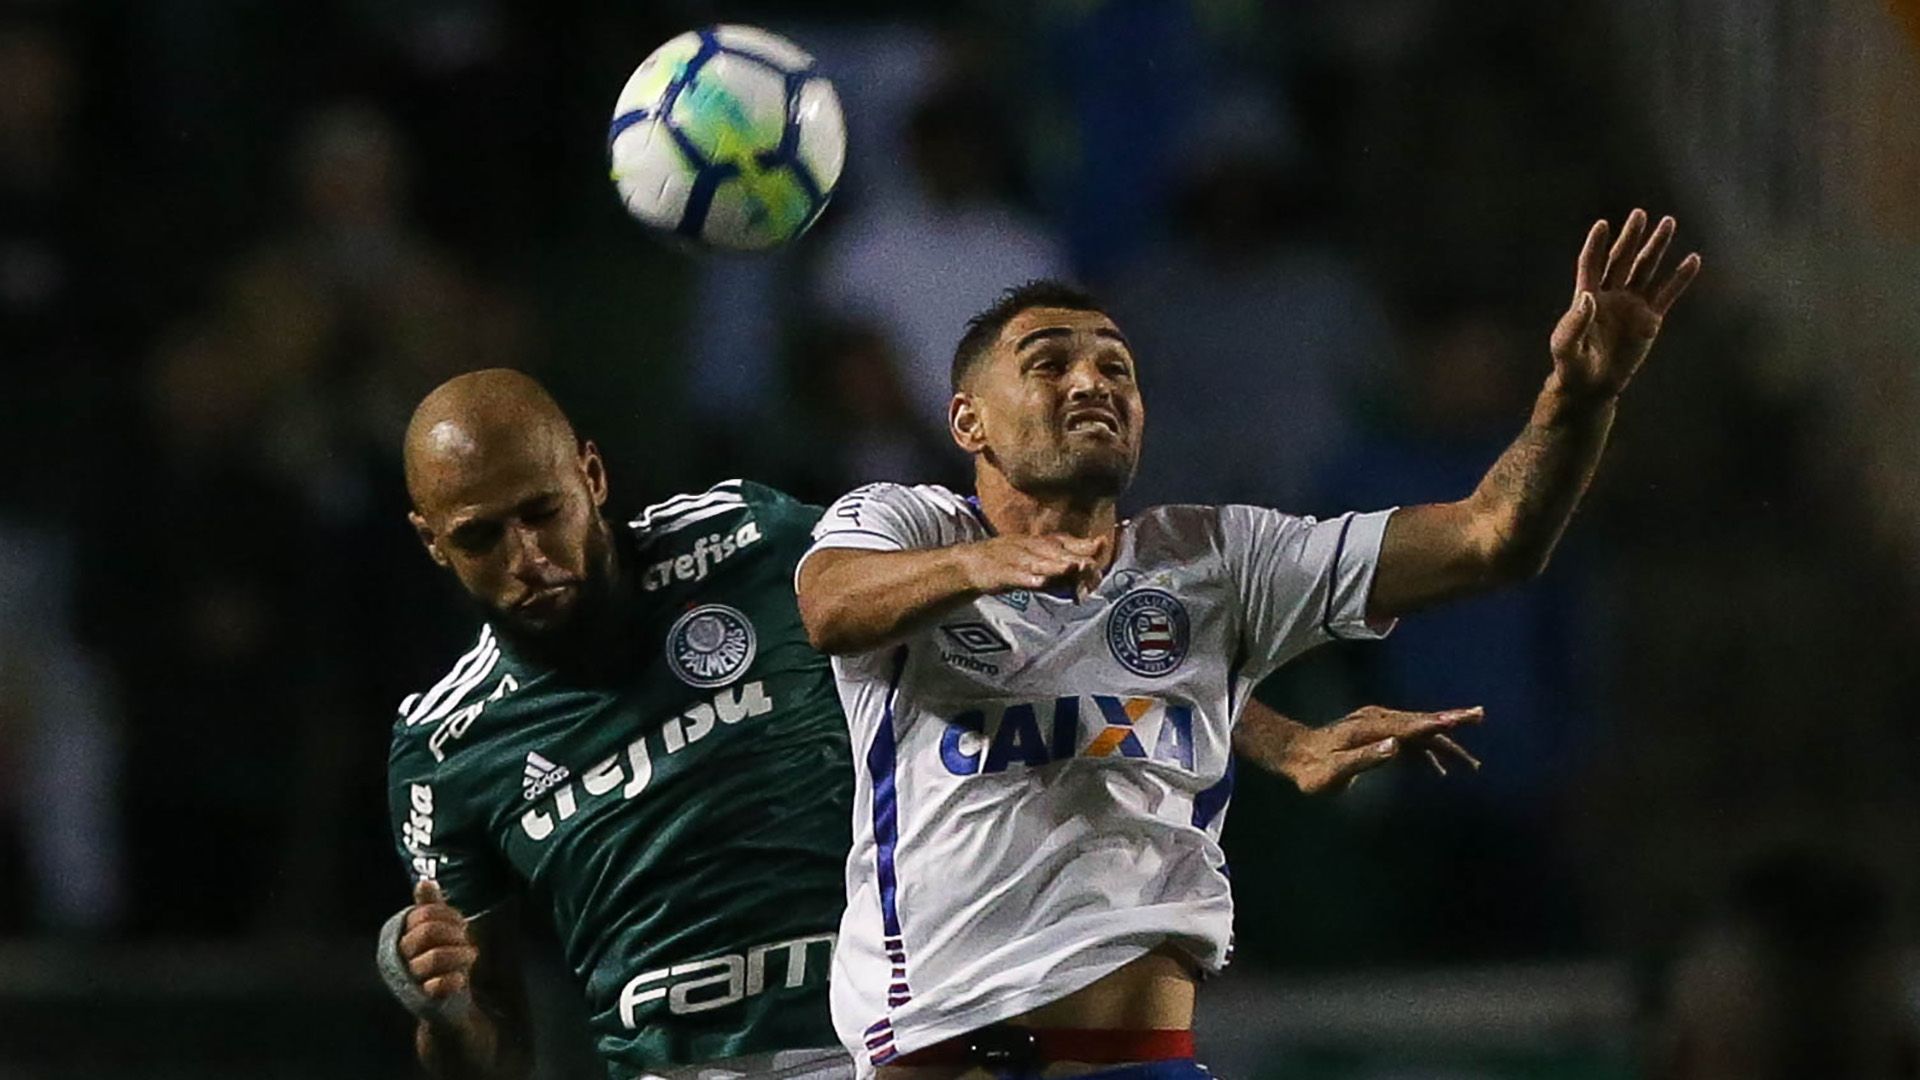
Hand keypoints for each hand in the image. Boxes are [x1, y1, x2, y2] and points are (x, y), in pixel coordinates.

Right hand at [400, 880, 477, 1000]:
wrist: (441, 1001)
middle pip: (427, 933)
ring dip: (459, 954)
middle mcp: (401, 955)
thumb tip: (424, 882)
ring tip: (470, 955)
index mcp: (402, 934)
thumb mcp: (434, 930)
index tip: (460, 922)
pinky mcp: (424, 998)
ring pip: (433, 958)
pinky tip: (462, 977)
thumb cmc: (437, 957)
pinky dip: (453, 979)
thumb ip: (429, 907)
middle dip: (453, 932)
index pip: (425, 913)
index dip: (448, 914)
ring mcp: (411, 977)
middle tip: (465, 938)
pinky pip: (437, 986)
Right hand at [955, 533, 1110, 596]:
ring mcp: (1013, 559)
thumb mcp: (1035, 560)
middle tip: (1093, 560)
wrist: (969, 564)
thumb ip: (1059, 567)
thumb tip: (1086, 574)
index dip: (1082, 542)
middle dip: (1074, 555)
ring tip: (1072, 568)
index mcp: (1038, 544)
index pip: (1064, 541)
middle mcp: (1028, 547)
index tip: (1102, 543)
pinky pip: (1014, 575)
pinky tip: (1039, 582)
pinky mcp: (999, 573)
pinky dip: (1026, 578)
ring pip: (1037, 562)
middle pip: (1055, 551)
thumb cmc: (1007, 563)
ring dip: (1055, 565)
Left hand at [1283, 706, 1483, 794]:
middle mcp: (1377, 720)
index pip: (1412, 724)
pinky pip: (1409, 740)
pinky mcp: (1377, 733)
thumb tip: (1396, 747)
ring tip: (1472, 764)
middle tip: (1480, 717)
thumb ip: (1365, 758)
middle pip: (1422, 721)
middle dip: (1453, 723)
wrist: (1294, 755)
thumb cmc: (1312, 769)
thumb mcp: (1334, 771)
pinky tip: (1439, 770)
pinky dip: (1427, 752)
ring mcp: (1378, 725)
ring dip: (1444, 744)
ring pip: (1419, 732)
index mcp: (1371, 728)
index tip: (1463, 717)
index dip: (1440, 722)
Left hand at [1549, 209, 1700, 398]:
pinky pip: (1667, 293)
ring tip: (1668, 222)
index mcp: (1586, 296)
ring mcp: (1631, 304)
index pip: (1592, 264)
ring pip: (1646, 269)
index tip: (1603, 225)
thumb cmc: (1572, 365)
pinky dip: (1680, 278)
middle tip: (1640, 214)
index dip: (1597, 245)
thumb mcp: (1566, 346)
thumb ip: (1574, 323)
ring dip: (1656, 247)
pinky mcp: (1650, 319)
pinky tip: (1693, 260)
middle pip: (1622, 259)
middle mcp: (1611, 294)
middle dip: (1631, 237)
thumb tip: (1588, 297)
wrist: (1593, 385)